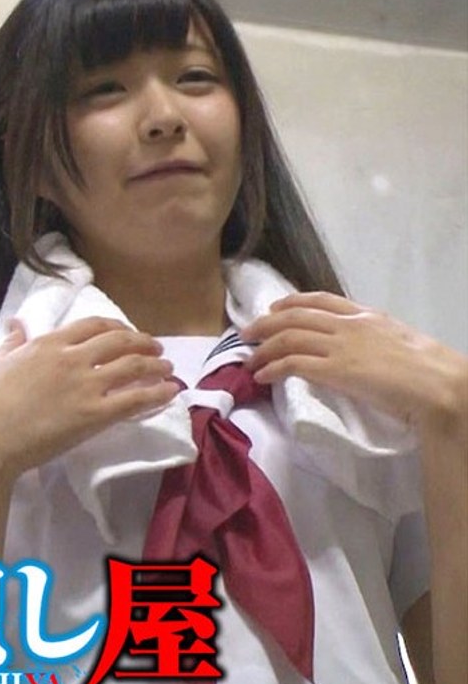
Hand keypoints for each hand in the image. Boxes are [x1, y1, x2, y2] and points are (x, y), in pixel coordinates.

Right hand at [0, 317, 178, 479]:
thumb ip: (12, 341)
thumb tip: (16, 322)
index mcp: (49, 343)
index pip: (93, 325)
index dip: (117, 327)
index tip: (128, 333)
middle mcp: (72, 358)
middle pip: (119, 341)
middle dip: (143, 343)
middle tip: (157, 349)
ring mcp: (85, 385)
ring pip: (133, 366)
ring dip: (156, 366)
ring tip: (169, 369)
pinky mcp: (94, 414)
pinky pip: (134, 399)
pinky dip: (156, 393)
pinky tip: (169, 392)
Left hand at [241, 291, 467, 430]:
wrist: (437, 383)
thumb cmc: (426, 367)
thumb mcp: (396, 338)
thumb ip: (371, 337)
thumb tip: (357, 347)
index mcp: (365, 315)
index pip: (320, 299)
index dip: (292, 302)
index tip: (274, 308)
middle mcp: (348, 325)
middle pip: (296, 317)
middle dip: (266, 323)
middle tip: (247, 333)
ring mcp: (341, 347)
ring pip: (290, 338)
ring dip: (264, 348)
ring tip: (248, 359)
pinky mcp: (336, 371)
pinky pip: (294, 365)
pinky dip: (273, 368)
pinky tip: (261, 376)